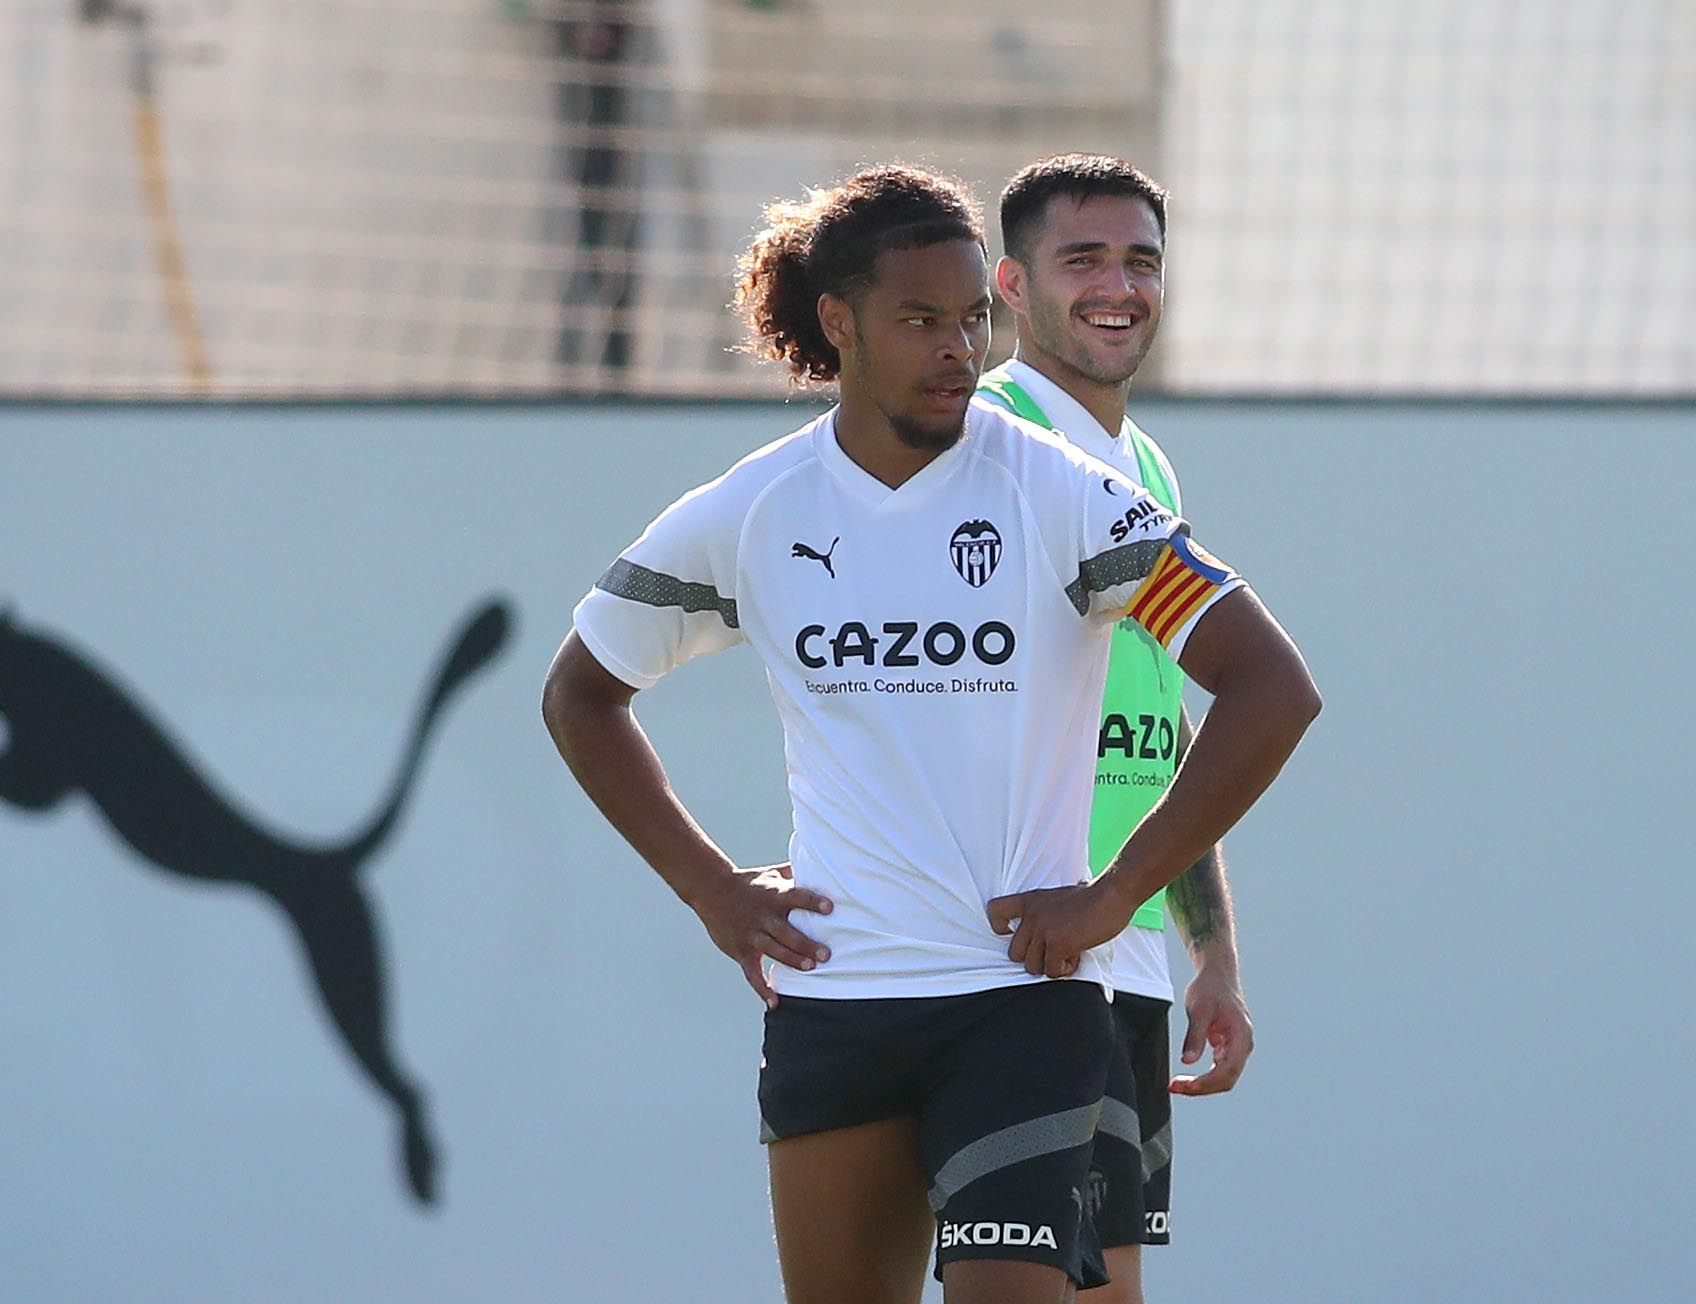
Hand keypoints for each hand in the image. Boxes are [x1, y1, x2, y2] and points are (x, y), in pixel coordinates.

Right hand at [694, 863, 831, 1007]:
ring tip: (810, 968)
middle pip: (787, 931)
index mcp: (774, 896)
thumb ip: (794, 873)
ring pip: (774, 950)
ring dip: (792, 960)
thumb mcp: (770, 873)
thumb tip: (820, 865)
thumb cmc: (748, 882)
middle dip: (806, 944)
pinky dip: (762, 988)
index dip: (813, 902)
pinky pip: (752, 973)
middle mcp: (764, 916)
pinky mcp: (741, 950)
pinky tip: (774, 1002)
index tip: (830, 907)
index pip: (797, 897)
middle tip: (826, 955)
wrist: (711, 890)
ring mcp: (752, 934)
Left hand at [986, 882, 1122, 978]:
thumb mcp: (1057, 898)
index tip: (1013, 934)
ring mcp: (1043, 930)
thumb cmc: (1091, 898)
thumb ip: (1045, 913)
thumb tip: (1042, 938)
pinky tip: (1077, 955)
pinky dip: (1065, 969)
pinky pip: (1052, 971)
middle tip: (1053, 952)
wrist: (1112, 895)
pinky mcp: (1058, 944)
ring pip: (1032, 966)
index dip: (1000, 927)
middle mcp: (1032, 915)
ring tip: (1068, 953)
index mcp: (1030, 901)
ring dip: (1050, 965)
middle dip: (1034, 958)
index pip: (995, 910)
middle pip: (1014, 953)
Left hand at [1169, 966, 1253, 1095]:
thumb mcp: (1198, 1010)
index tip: (1183, 1086)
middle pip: (1226, 1080)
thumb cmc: (1210, 988)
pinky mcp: (1228, 1047)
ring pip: (1223, 1077)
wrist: (1217, 974)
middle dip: (1201, 1088)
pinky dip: (1204, 1076)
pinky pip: (1219, 1069)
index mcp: (1242, 1036)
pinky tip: (1186, 1077)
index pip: (1227, 1071)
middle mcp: (1244, 1045)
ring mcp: (1237, 1047)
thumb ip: (1195, 1036)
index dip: (1205, 1083)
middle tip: (1175, 1087)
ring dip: (1202, 1085)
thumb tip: (1188, 1062)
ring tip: (1178, 1085)